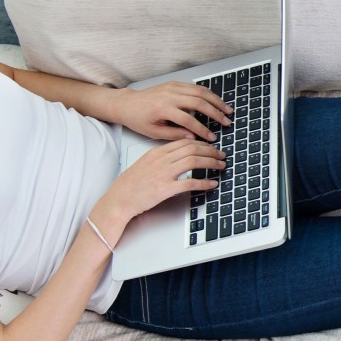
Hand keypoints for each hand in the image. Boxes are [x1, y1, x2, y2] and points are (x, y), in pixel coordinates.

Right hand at [97, 140, 224, 221]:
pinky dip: (204, 183)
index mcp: (157, 152)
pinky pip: (190, 183)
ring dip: (211, 163)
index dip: (202, 143)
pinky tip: (211, 184)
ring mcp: (163, 174)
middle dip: (211, 151)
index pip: (185, 141)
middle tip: (221, 155)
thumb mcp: (146, 164)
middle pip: (192, 149)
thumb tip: (182, 156)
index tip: (212, 147)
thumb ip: (163, 158)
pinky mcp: (165, 189)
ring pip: (193, 161)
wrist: (119, 199)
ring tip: (220, 166)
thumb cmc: (131, 184)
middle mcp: (161, 160)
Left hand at [109, 81, 232, 140]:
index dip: (202, 130)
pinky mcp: (175, 83)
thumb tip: (193, 138)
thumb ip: (174, 135)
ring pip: (200, 92)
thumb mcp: (154, 132)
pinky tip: (216, 101)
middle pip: (199, 103)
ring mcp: (173, 87)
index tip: (212, 138)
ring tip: (227, 110)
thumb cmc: (138, 119)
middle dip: (215, 113)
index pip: (189, 120)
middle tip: (226, 122)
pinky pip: (195, 87)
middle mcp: (170, 95)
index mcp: (163, 108)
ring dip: (216, 101)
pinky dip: (208, 94)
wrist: (127, 103)